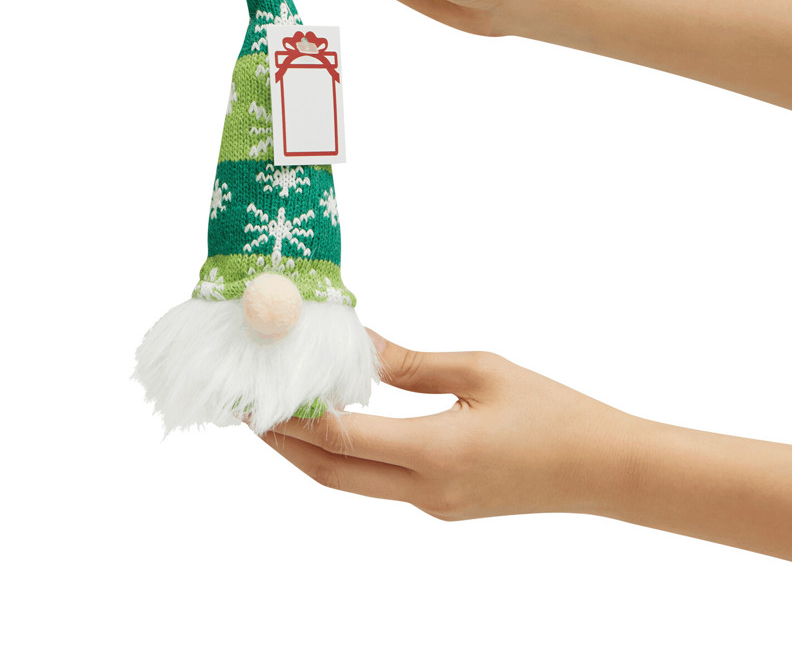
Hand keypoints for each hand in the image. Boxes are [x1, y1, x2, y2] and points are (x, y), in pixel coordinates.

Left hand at [260, 333, 632, 520]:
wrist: (603, 469)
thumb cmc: (552, 410)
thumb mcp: (480, 371)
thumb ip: (410, 363)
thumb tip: (356, 343)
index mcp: (437, 452)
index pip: (342, 437)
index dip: (293, 417)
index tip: (257, 394)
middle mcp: (427, 489)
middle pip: (332, 472)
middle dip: (283, 443)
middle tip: (246, 411)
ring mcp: (434, 505)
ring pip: (350, 483)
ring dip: (309, 453)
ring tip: (276, 419)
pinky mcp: (443, 505)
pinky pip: (378, 483)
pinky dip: (346, 457)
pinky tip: (335, 429)